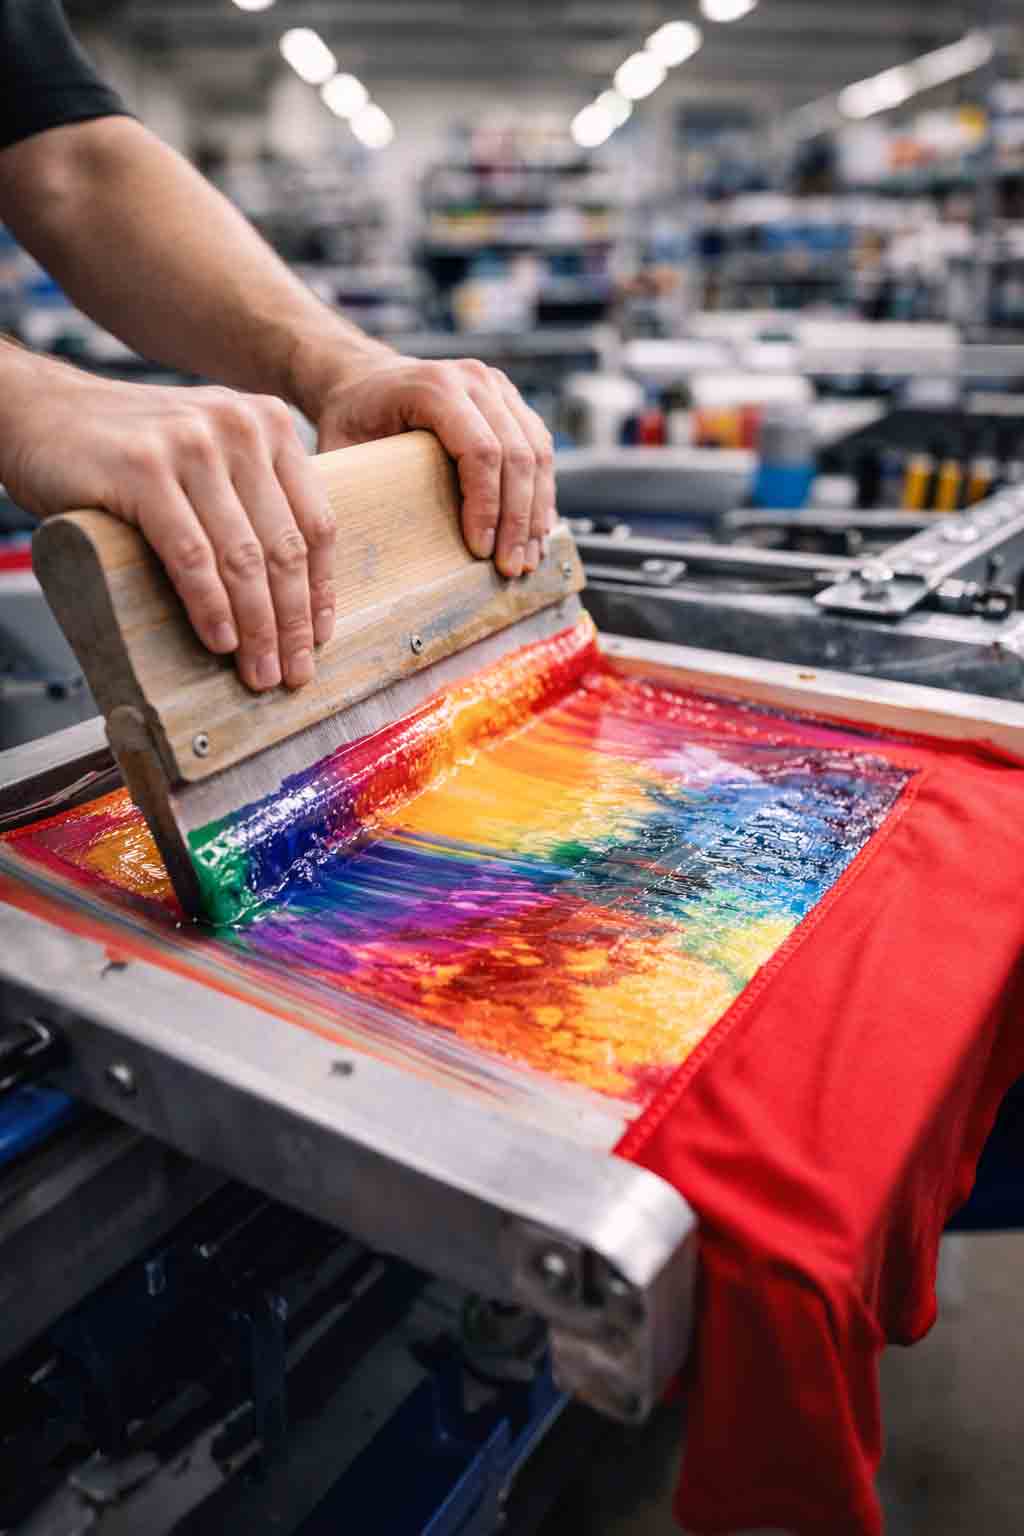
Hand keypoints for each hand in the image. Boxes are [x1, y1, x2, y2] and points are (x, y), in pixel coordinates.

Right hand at [2, 360, 333, 691]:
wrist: (42, 412)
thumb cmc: (129, 450)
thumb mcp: (209, 456)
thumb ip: (250, 497)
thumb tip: (293, 593)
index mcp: (270, 424)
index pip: (314, 524)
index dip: (321, 591)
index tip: (319, 639)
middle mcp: (239, 428)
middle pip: (284, 547)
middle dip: (292, 623)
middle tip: (292, 673)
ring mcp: (192, 445)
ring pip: (243, 558)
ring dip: (257, 627)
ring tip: (258, 672)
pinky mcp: (142, 470)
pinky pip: (191, 555)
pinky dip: (210, 606)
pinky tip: (220, 640)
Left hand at [314, 353, 555, 578]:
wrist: (367, 380)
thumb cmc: (353, 417)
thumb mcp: (341, 446)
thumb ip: (355, 485)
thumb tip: (359, 544)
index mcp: (434, 386)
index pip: (480, 451)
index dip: (486, 506)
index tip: (480, 550)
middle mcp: (474, 380)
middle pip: (518, 455)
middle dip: (517, 519)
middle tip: (510, 567)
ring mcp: (499, 388)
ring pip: (538, 454)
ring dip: (537, 512)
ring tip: (527, 558)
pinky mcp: (513, 404)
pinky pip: (541, 450)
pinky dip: (542, 495)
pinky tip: (536, 532)